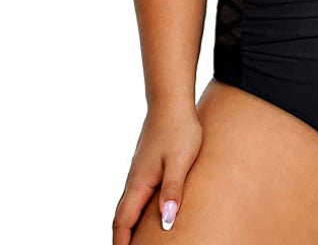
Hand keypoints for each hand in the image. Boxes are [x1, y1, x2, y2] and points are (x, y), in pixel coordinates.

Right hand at [112, 103, 202, 243]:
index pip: (123, 221)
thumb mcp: (180, 162)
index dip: (122, 241)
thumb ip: (172, 191)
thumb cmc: (179, 130)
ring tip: (135, 238)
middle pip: (122, 215)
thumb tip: (166, 222)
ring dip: (128, 222)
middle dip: (121, 236)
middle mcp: (135, 179)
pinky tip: (148, 208)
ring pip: (129, 203)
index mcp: (139, 183)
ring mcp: (140, 169)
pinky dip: (137, 207)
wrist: (172, 101)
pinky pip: (138, 192)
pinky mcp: (147, 162)